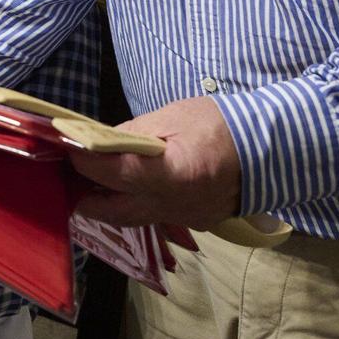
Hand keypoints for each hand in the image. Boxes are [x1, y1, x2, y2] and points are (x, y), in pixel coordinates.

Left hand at [69, 95, 242, 230]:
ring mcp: (184, 219)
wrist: (272, 148)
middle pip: (114, 212)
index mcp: (174, 176)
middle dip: (84, 196)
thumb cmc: (223, 125)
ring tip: (86, 181)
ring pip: (131, 219)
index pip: (115, 173)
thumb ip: (134, 134)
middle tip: (66, 175)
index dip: (84, 161)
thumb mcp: (174, 116)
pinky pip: (151, 218)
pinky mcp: (191, 222)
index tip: (66, 146)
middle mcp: (175, 206)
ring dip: (105, 203)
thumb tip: (99, 143)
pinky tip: (121, 188)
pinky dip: (131, 205)